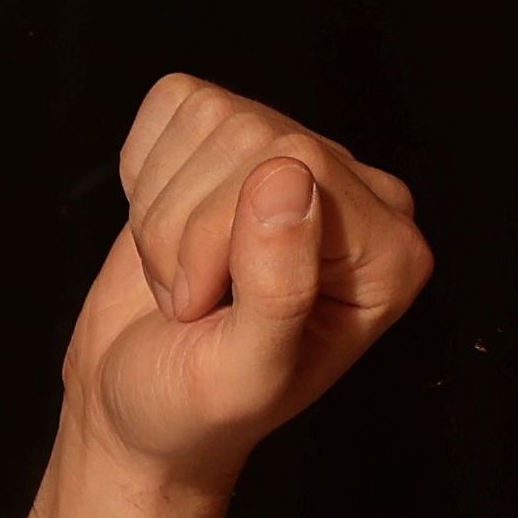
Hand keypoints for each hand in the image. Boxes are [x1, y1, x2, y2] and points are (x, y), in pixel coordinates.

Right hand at [0, 76, 429, 517]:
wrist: (132, 413)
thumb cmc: (192, 410)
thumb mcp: (242, 375)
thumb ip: (278, 288)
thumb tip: (286, 173)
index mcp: (385, 251)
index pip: (296, 162)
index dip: (217, 236)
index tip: (206, 312)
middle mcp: (354, 194)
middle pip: (250, 133)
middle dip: (184, 230)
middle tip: (191, 302)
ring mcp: (293, 161)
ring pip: (210, 117)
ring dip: (159, 214)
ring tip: (181, 279)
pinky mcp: (230, 145)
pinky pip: (175, 104)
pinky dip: (142, 174)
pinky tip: (163, 233)